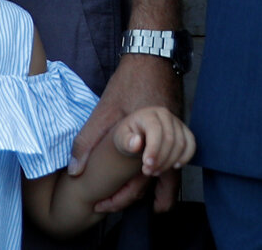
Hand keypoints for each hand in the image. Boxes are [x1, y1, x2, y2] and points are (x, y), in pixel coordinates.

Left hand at [72, 50, 184, 212]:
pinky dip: (179, 163)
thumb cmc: (127, 83)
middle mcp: (169, 130)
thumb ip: (88, 140)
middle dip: (150, 194)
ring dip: (168, 183)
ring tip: (155, 202)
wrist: (151, 55)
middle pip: (165, 173)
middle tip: (126, 206)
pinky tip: (167, 173)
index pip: (141, 173)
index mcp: (149, 131)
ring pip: (180, 162)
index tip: (110, 202)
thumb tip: (75, 170)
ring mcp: (179, 125)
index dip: (124, 194)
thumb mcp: (102, 112)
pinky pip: (186, 148)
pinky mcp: (181, 122)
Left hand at [106, 105, 195, 180]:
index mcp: (149, 114)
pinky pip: (191, 144)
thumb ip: (126, 141)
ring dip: (169, 162)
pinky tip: (174, 166)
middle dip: (160, 160)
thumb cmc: (128, 136)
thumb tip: (136, 142)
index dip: (153, 150)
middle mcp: (165, 115)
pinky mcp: (184, 131)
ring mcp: (177, 122)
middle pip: (170, 139)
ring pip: (181, 144)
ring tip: (155, 171)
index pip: (155, 131)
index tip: (147, 165)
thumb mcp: (121, 138)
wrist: (137, 134)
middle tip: (148, 172)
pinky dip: (185, 157)